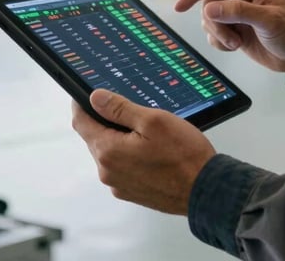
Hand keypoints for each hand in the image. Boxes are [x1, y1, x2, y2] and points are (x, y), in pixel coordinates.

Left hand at [71, 89, 215, 215]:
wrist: (204, 189)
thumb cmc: (183, 156)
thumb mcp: (153, 120)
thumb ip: (120, 108)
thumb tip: (95, 98)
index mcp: (109, 151)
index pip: (81, 122)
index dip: (81, 104)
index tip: (84, 93)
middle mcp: (108, 171)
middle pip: (96, 137)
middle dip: (107, 120)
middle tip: (131, 107)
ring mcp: (119, 184)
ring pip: (110, 151)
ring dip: (121, 137)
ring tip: (148, 130)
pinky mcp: (131, 191)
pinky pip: (122, 166)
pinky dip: (130, 153)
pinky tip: (152, 148)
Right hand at [175, 0, 284, 80]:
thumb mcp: (268, 20)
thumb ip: (239, 12)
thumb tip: (209, 9)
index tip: (180, 7)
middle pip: (208, 3)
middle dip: (216, 24)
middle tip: (232, 39)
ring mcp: (236, 12)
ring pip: (209, 19)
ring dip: (218, 35)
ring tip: (237, 44)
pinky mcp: (234, 28)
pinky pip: (213, 33)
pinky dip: (219, 43)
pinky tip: (236, 47)